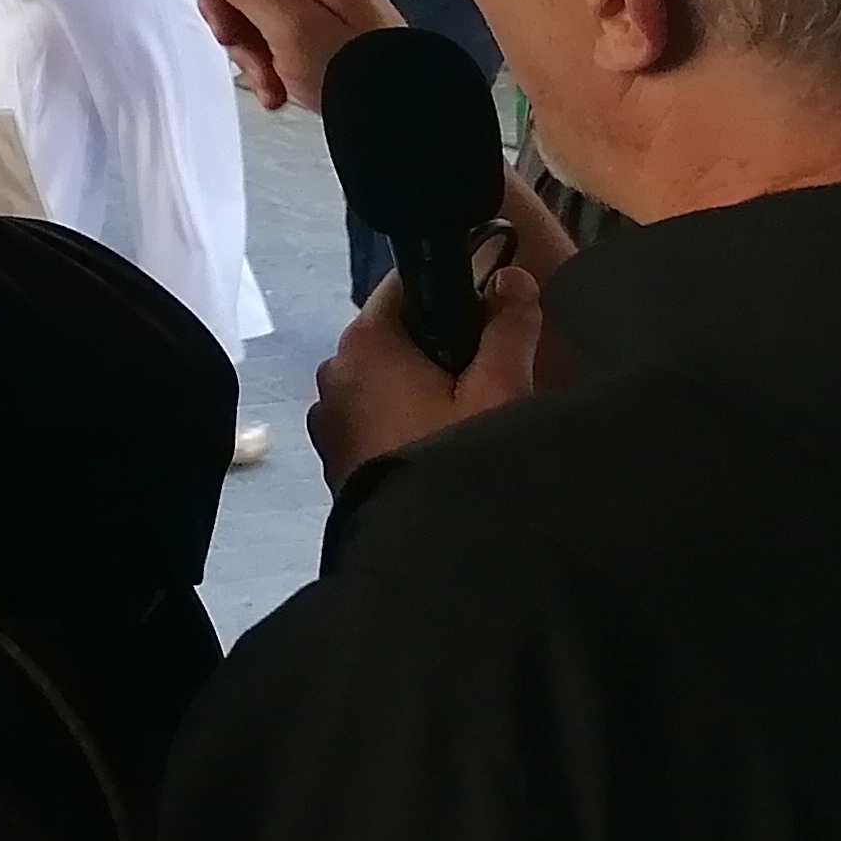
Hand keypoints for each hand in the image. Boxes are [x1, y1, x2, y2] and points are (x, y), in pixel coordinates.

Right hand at [190, 0, 401, 110]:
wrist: (405, 117)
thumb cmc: (353, 66)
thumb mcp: (291, 27)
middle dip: (225, 7)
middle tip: (236, 46)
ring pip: (242, 0)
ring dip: (243, 44)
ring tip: (268, 83)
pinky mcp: (309, 25)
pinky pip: (263, 26)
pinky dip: (261, 58)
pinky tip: (276, 92)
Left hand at [309, 267, 543, 490]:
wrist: (424, 562)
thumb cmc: (457, 459)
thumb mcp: (498, 392)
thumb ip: (509, 330)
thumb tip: (513, 278)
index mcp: (363, 342)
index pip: (404, 285)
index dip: (452, 286)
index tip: (493, 308)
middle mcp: (333, 371)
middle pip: (396, 333)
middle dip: (443, 344)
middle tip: (494, 372)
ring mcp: (327, 417)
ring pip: (384, 379)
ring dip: (424, 385)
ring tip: (474, 414)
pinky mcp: (333, 456)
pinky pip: (373, 416)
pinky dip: (404, 418)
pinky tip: (442, 443)